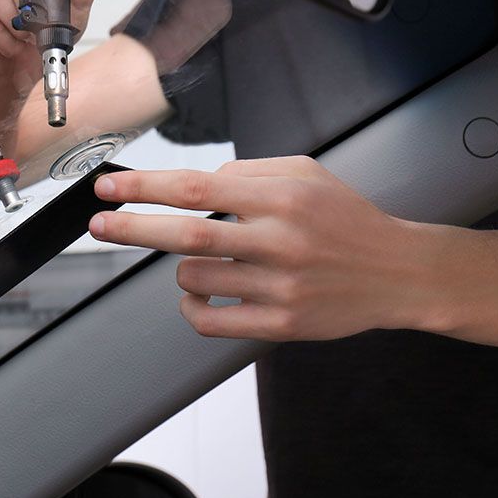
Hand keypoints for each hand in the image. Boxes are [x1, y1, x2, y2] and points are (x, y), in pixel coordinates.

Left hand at [88, 156, 449, 341]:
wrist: (399, 273)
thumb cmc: (347, 219)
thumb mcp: (306, 174)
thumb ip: (249, 172)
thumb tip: (196, 181)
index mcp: (281, 197)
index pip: (196, 187)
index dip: (145, 187)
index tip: (109, 186)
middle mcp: (279, 241)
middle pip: (185, 234)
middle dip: (131, 227)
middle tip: (98, 225)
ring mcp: (280, 288)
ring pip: (194, 278)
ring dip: (180, 268)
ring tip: (199, 260)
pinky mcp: (282, 325)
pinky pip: (211, 321)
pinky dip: (191, 307)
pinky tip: (199, 295)